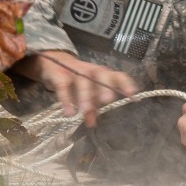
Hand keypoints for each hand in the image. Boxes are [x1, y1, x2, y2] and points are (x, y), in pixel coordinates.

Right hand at [16, 51, 137, 126]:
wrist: (52, 62)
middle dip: (105, 88)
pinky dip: (66, 99)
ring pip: (83, 81)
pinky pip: (63, 86)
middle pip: (102, 75)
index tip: (133, 97)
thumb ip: (92, 107)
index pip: (118, 76)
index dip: (126, 84)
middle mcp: (92, 70)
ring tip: (86, 112)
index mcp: (103, 74)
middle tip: (108, 101)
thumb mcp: (87, 93)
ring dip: (85, 96)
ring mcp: (75, 70)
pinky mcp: (58, 74)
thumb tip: (92, 123)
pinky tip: (69, 112)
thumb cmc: (77, 80)